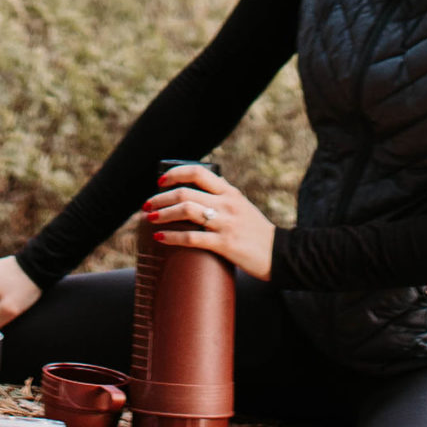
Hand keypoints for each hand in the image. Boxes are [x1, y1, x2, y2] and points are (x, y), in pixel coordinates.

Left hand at [147, 163, 274, 280]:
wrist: (279, 254)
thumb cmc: (257, 232)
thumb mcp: (242, 207)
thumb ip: (222, 199)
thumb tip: (195, 195)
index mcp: (230, 192)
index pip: (198, 172)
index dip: (175, 174)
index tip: (161, 181)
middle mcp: (227, 204)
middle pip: (185, 192)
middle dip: (160, 198)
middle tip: (147, 205)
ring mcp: (226, 223)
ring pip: (186, 210)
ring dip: (163, 213)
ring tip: (150, 218)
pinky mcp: (225, 244)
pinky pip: (192, 237)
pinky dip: (172, 236)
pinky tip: (160, 237)